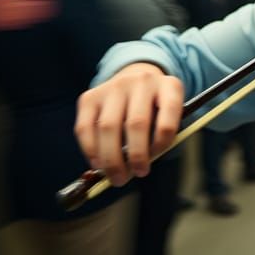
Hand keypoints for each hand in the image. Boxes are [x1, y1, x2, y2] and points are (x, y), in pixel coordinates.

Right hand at [74, 63, 183, 185]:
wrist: (136, 77)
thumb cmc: (156, 107)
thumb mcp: (168, 116)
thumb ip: (160, 138)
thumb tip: (136, 169)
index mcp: (169, 87)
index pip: (168, 118)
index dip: (161, 145)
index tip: (154, 161)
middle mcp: (142, 81)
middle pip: (136, 123)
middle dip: (135, 156)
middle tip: (135, 175)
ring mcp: (114, 86)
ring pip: (108, 126)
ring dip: (111, 158)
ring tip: (116, 176)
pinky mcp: (90, 95)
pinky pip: (85, 127)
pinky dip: (90, 150)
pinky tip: (98, 164)